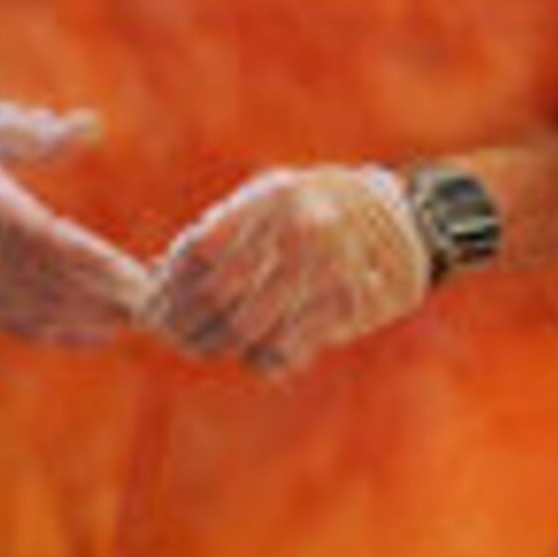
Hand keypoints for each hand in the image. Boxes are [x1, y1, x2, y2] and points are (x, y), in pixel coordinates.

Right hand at [0, 104, 152, 345]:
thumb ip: (39, 133)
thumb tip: (92, 126)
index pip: (42, 239)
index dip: (89, 261)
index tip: (132, 272)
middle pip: (42, 281)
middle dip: (97, 296)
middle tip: (148, 301)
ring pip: (28, 307)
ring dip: (81, 317)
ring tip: (131, 318)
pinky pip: (12, 320)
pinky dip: (55, 331)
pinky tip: (97, 333)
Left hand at [147, 165, 433, 375]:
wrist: (405, 221)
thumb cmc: (314, 212)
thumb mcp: (266, 202)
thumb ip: (214, 233)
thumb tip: (152, 273)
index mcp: (274, 197)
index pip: (197, 254)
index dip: (167, 287)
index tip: (152, 308)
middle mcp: (303, 231)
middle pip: (216, 298)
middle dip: (182, 326)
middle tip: (171, 335)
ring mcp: (330, 270)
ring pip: (245, 332)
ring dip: (215, 345)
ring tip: (205, 344)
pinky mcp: (349, 309)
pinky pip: (281, 353)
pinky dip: (259, 359)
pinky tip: (254, 350)